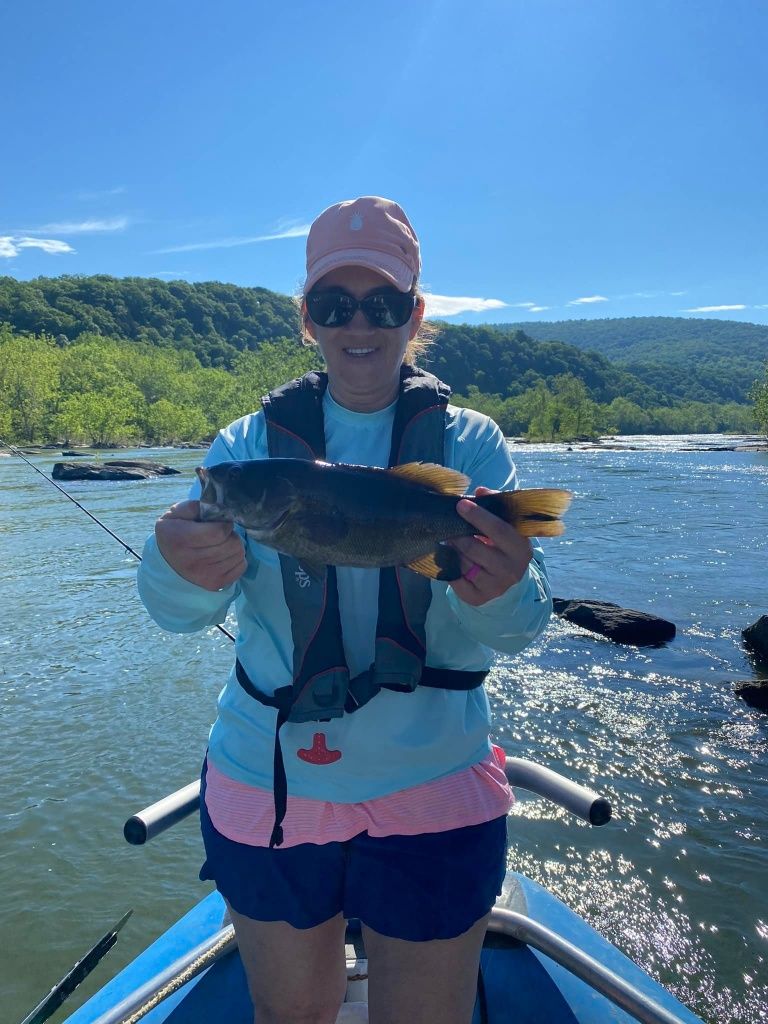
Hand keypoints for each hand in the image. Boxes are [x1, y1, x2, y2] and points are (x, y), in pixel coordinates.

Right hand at [155, 499, 246, 591]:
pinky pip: (241, 566)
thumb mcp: (176, 514)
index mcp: (180, 539)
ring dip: (234, 545)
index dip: (224, 524)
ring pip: (239, 554)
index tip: (220, 523)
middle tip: (221, 534)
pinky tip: (224, 556)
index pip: (219, 532)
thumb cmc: (175, 533)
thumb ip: (194, 506)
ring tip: (222, 544)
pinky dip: (237, 558)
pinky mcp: (215, 584)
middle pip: (232, 544)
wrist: (168, 563)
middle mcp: (191, 560)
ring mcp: (205, 575)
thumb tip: (216, 507)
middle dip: (230, 535)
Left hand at [449, 487, 532, 606]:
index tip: (461, 505)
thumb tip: (480, 490)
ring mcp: (494, 587)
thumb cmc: (503, 546)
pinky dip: (448, 565)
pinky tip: (450, 557)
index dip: (478, 516)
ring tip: (451, 542)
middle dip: (458, 535)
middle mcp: (511, 571)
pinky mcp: (477, 597)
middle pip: (474, 548)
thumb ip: (494, 507)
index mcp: (521, 549)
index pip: (499, 530)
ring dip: (453, 550)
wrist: (506, 581)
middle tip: (450, 527)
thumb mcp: (506, 527)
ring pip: (463, 563)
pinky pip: (454, 577)